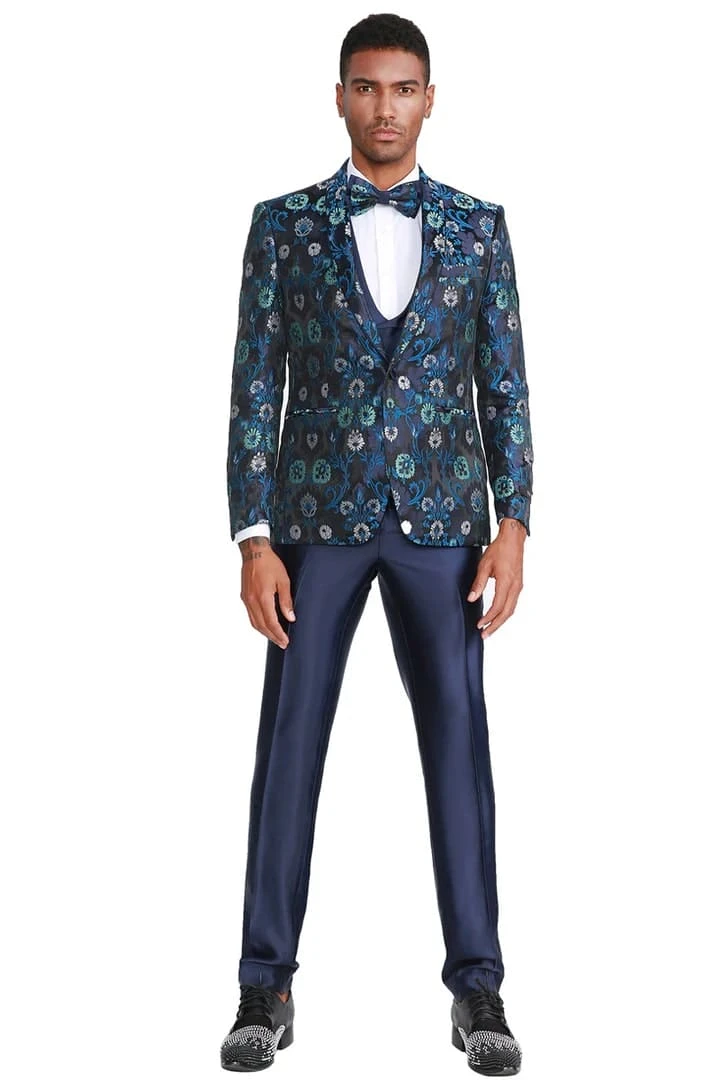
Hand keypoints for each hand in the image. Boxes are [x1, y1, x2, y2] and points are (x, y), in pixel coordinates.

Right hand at [239, 537, 295, 648]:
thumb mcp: (283, 580)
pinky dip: (258, 623)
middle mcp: (252, 601)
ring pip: (254, 622)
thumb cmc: (270, 563)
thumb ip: (286, 601)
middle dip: (272, 636)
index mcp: (263, 597)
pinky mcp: (244, 596)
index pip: (271, 622)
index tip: (285, 641)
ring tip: (274, 637)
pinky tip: (264, 625)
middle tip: (282, 643)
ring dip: (264, 632)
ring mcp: (246, 599)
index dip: (279, 634)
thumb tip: (291, 617)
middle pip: (261, 626)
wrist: (254, 552)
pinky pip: (250, 615)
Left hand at [467, 518, 525, 638]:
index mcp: (506, 582)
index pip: (497, 607)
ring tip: (490, 629)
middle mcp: (515, 587)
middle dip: (495, 626)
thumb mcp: (484, 565)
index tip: (479, 625)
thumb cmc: (499, 549)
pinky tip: (498, 615)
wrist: (513, 539)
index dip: (488, 618)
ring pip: (511, 610)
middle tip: (484, 635)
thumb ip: (478, 583)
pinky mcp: (519, 584)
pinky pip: (513, 603)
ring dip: (501, 621)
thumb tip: (471, 598)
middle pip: (507, 613)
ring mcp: (519, 586)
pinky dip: (505, 613)